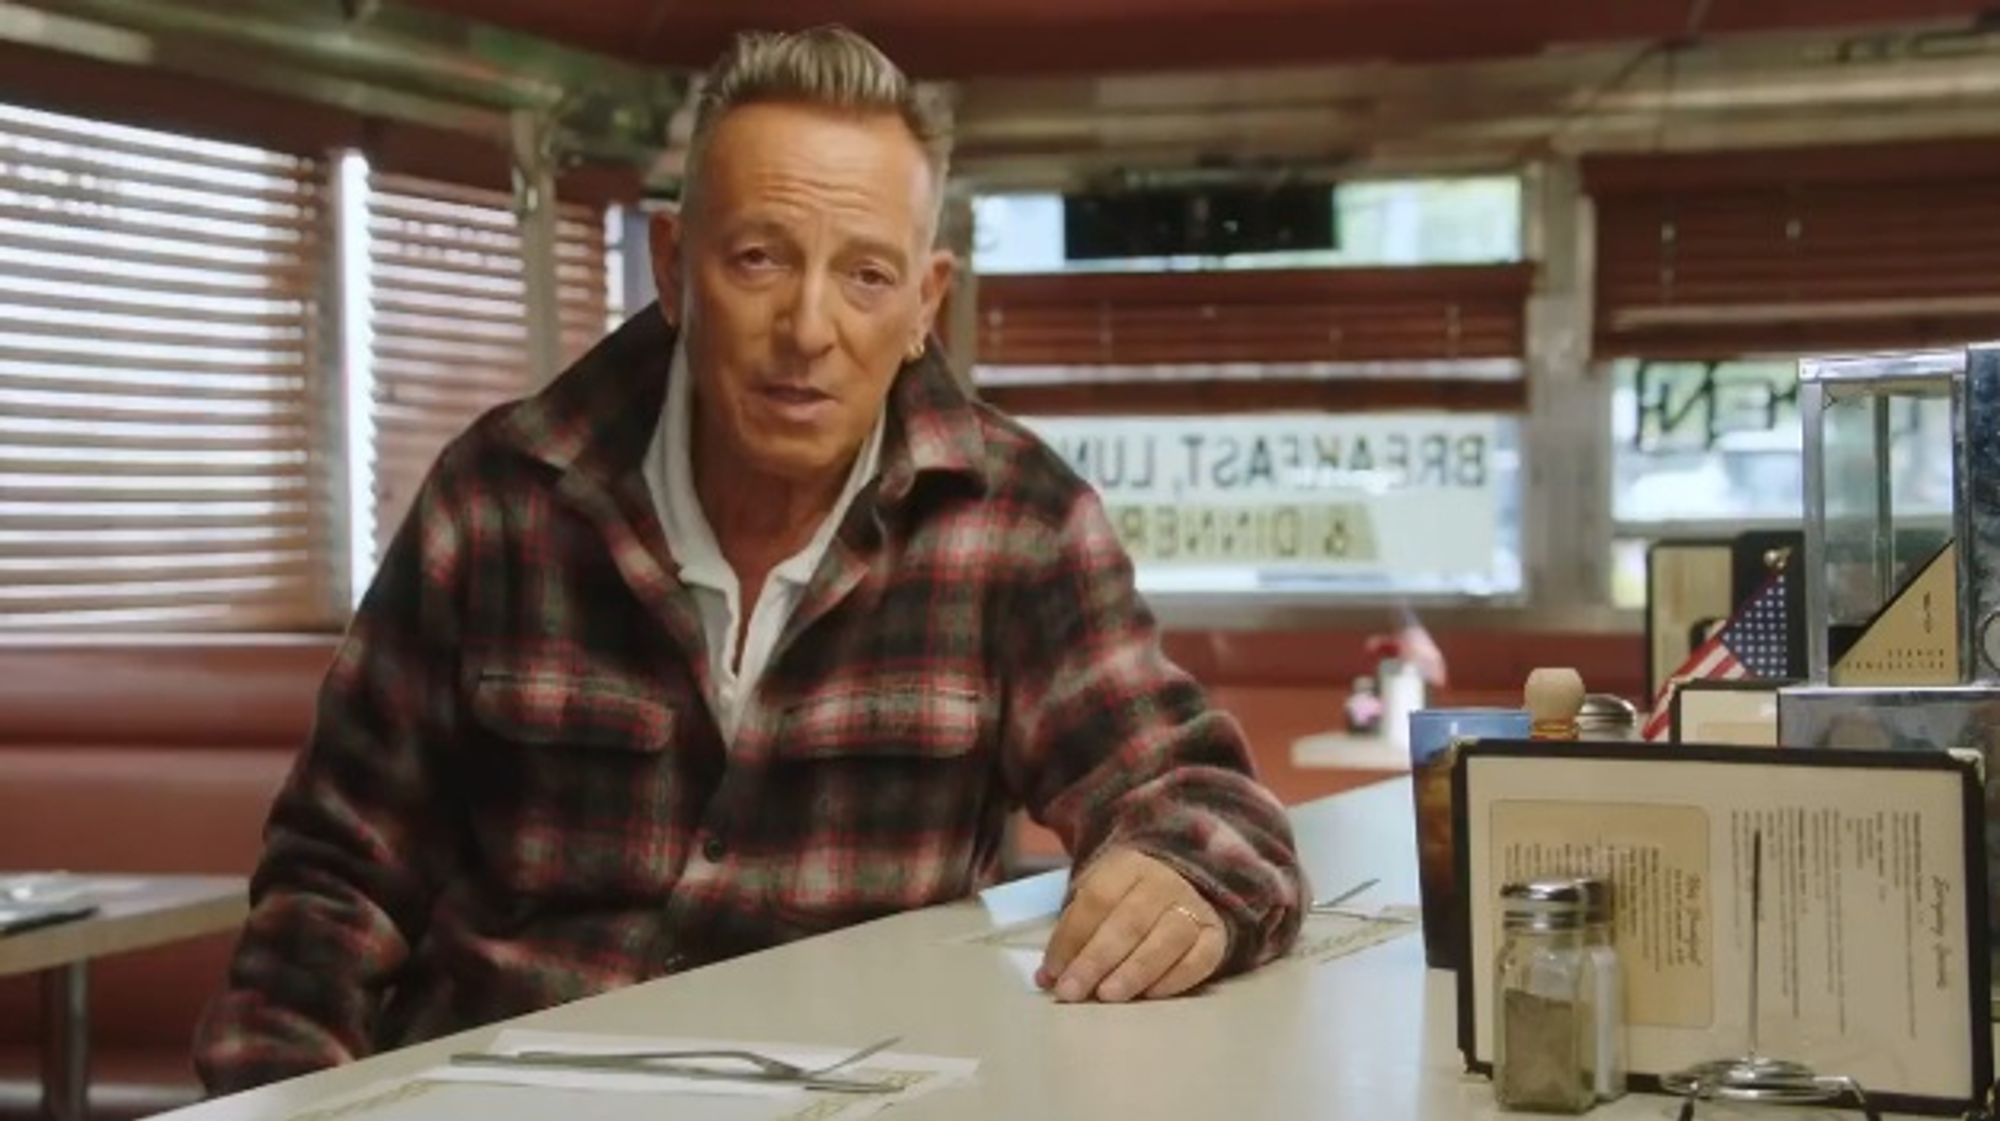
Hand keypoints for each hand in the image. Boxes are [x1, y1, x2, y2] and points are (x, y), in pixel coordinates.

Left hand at [1036, 848, 1226, 1002]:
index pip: (1097, 899)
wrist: (1186, 884)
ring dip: (1134, 971)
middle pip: (1129, 921)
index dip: (1072, 937)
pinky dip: (1174, 979)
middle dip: (1096, 959)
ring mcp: (1194, 907)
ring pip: (1168, 939)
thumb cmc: (1126, 900)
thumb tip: (1046, 978)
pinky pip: (1200, 959)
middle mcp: (1164, 882)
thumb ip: (1072, 935)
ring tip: (1107, 996)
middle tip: (1072, 992)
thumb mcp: (1097, 900)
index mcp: (1127, 866)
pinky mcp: (1216, 936)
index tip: (1051, 973)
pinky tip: (1149, 997)